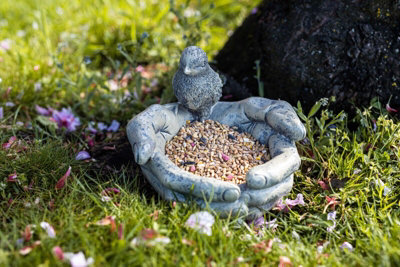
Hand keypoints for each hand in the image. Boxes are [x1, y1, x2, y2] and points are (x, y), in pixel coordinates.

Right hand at [127, 103, 247, 217]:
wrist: (179, 115)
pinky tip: (243, 204)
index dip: (202, 188)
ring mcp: (177, 185)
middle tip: (244, 204)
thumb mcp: (151, 117)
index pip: (177, 182)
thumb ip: (141, 132)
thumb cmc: (164, 116)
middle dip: (216, 203)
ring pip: (197, 203)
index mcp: (155, 166)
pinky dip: (222, 203)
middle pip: (189, 198)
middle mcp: (164, 181)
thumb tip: (142, 157)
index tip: (233, 191)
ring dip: (221, 208)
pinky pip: (204, 198)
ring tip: (247, 208)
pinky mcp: (190, 184)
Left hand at [210, 97, 303, 218]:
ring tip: (230, 206)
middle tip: (240, 197)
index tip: (251, 179)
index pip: (288, 163)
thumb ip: (276, 112)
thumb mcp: (252, 107)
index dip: (273, 173)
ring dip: (251, 206)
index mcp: (281, 147)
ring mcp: (262, 183)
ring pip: (265, 201)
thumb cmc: (231, 115)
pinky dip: (239, 212)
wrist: (206, 125)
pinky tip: (223, 211)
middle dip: (262, 194)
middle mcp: (276, 168)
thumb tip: (300, 134)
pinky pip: (248, 208)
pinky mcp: (246, 194)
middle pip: (280, 188)